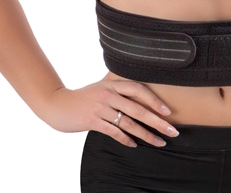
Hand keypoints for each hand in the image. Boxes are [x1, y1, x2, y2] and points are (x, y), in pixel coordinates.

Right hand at [39, 78, 178, 146]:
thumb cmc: (84, 97)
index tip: (168, 111)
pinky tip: (135, 145)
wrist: (58, 104)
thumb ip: (117, 89)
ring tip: (159, 142)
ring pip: (128, 122)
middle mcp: (108, 94)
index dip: (154, 100)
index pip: (138, 90)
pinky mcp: (92, 121)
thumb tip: (139, 94)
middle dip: (157, 121)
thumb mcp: (101, 88)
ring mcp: (100, 108)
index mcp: (113, 84)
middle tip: (172, 131)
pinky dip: (126, 139)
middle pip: (138, 108)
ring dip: (146, 134)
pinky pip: (114, 132)